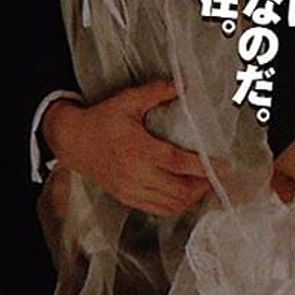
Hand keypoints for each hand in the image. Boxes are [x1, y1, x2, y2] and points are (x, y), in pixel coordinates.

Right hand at [42, 81, 210, 216]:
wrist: (71, 140)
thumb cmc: (101, 120)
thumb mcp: (128, 101)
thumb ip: (156, 92)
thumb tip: (183, 84)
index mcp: (139, 150)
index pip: (179, 163)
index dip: (204, 167)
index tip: (223, 167)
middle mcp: (136, 174)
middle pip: (180, 189)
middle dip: (203, 185)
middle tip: (216, 176)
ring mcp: (131, 190)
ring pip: (171, 204)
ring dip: (191, 198)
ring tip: (204, 185)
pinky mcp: (127, 198)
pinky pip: (158, 210)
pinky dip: (176, 206)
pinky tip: (185, 196)